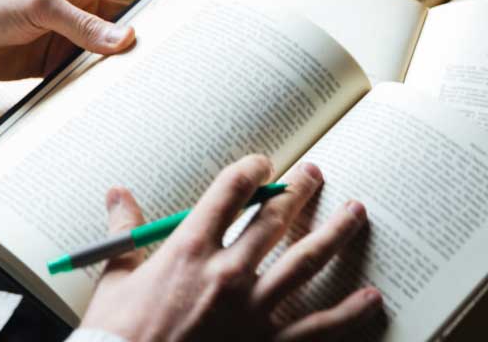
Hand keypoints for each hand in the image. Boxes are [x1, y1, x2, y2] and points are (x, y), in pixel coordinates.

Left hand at [0, 0, 202, 80]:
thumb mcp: (39, 7)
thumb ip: (81, 24)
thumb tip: (127, 40)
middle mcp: (84, 6)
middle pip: (134, 12)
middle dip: (163, 20)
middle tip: (195, 31)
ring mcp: (75, 36)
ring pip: (117, 47)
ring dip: (136, 58)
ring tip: (168, 72)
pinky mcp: (62, 64)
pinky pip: (95, 73)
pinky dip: (109, 82)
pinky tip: (127, 94)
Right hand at [81, 155, 381, 341]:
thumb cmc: (116, 331)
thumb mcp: (116, 275)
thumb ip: (124, 230)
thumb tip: (117, 193)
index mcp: (189, 248)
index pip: (230, 191)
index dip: (251, 169)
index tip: (264, 162)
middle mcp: (227, 272)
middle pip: (274, 218)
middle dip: (298, 191)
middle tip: (315, 174)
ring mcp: (251, 310)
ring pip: (304, 262)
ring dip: (334, 233)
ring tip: (355, 212)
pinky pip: (315, 326)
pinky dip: (347, 312)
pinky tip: (371, 296)